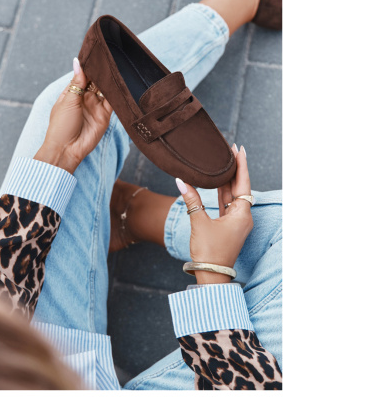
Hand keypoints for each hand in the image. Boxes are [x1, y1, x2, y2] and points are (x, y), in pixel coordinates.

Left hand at [34, 58, 112, 173]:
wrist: (67, 150)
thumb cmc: (60, 126)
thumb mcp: (67, 101)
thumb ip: (77, 82)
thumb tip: (78, 61)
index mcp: (72, 92)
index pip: (83, 75)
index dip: (89, 65)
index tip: (97, 51)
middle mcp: (85, 98)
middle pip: (96, 81)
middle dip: (102, 70)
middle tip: (110, 56)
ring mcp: (96, 106)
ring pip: (105, 89)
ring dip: (110, 80)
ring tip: (117, 66)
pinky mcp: (105, 115)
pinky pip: (113, 101)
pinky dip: (117, 93)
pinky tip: (121, 82)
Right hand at [176, 144, 252, 283]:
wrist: (211, 275)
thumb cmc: (209, 251)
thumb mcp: (199, 222)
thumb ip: (192, 200)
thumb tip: (181, 181)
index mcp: (242, 214)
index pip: (243, 183)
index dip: (241, 164)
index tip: (239, 149)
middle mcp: (243, 216)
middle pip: (240, 187)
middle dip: (234, 168)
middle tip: (229, 149)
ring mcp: (236, 222)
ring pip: (233, 195)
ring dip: (228, 180)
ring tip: (223, 162)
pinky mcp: (228, 226)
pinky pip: (227, 205)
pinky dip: (223, 193)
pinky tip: (217, 182)